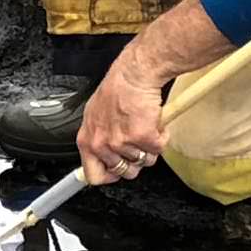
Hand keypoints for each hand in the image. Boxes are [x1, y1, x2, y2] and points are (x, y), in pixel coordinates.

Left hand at [77, 55, 170, 184]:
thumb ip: (97, 138)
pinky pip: (159, 149)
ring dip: (149, 146)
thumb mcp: (94, 116)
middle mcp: (103, 145)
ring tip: (145, 125)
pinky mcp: (144, 137)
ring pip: (144, 161)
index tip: (116, 173)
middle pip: (124, 172)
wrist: (134, 74)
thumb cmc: (116, 89)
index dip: (108, 176)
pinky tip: (155, 123)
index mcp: (88, 140)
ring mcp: (123, 143)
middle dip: (135, 160)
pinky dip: (162, 137)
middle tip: (137, 142)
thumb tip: (100, 155)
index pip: (93, 175)